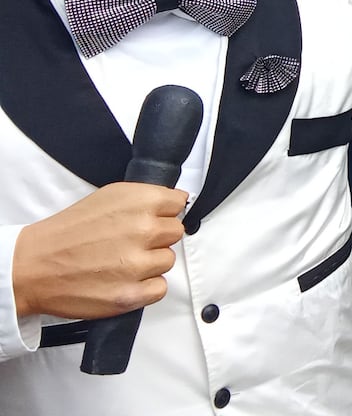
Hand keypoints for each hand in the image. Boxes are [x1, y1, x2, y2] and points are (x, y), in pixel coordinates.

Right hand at [12, 183, 187, 319]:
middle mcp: (143, 230)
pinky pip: (160, 288)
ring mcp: (138, 264)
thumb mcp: (109, 196)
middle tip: (131, 242)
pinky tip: (124, 280)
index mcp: (140, 202)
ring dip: (150, 263)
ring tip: (121, 261)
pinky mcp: (131, 294)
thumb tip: (175, 202)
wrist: (33, 266)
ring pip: (168, 261)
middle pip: (175, 233)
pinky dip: (145, 287)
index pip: (178, 204)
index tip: (151, 218)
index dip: (164, 212)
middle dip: (157, 237)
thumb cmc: (68, 232)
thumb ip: (146, 198)